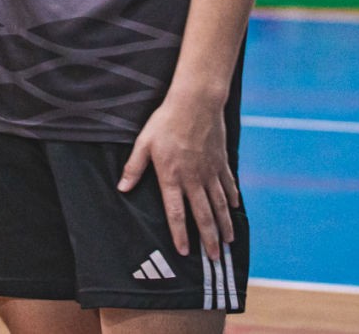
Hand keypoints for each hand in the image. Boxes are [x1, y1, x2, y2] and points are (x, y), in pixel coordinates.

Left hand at [117, 92, 238, 260]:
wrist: (196, 102)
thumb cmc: (166, 121)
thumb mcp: (144, 143)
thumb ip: (134, 167)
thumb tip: (122, 188)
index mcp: (172, 177)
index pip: (176, 213)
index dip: (180, 234)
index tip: (184, 252)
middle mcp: (193, 179)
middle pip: (203, 215)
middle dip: (209, 239)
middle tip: (214, 257)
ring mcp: (210, 171)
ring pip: (219, 204)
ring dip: (224, 224)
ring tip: (229, 241)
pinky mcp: (221, 161)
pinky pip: (228, 184)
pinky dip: (232, 197)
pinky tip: (235, 207)